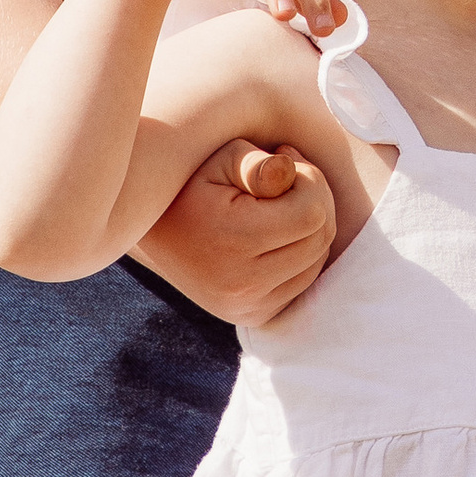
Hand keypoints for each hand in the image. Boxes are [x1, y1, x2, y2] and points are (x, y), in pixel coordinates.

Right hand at [138, 136, 337, 329]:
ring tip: (282, 203)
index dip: (310, 180)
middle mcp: (242, 284)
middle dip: (315, 201)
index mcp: (233, 241)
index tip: (285, 162)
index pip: (312, 213)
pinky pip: (303, 281)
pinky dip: (302, 253)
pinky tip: (279, 231)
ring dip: (312, 227)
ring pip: (317, 261)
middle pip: (319, 238)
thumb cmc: (193, 184)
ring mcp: (248, 306)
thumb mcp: (219, 159)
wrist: (156, 234)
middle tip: (288, 179)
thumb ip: (256, 162)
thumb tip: (289, 172)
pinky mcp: (254, 316)